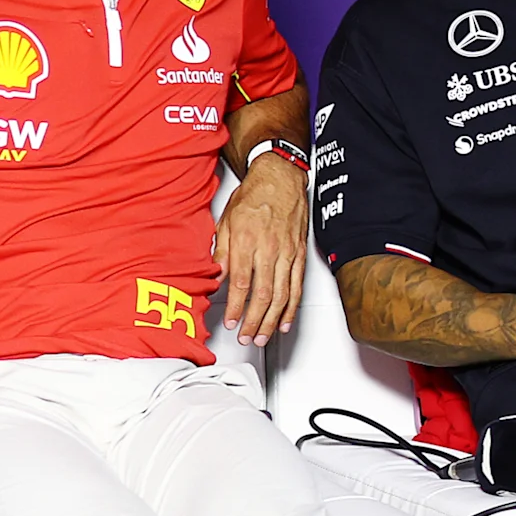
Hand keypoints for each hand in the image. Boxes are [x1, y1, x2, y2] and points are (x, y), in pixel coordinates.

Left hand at [214, 151, 307, 347]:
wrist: (281, 178)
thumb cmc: (254, 196)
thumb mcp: (227, 220)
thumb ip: (222, 251)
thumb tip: (217, 276)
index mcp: (247, 241)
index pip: (240, 283)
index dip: (234, 307)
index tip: (228, 321)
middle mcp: (269, 250)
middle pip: (262, 295)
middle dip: (252, 321)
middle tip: (245, 337)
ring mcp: (287, 254)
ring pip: (281, 295)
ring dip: (271, 320)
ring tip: (262, 337)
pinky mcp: (299, 255)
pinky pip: (296, 286)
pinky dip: (292, 308)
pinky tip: (284, 321)